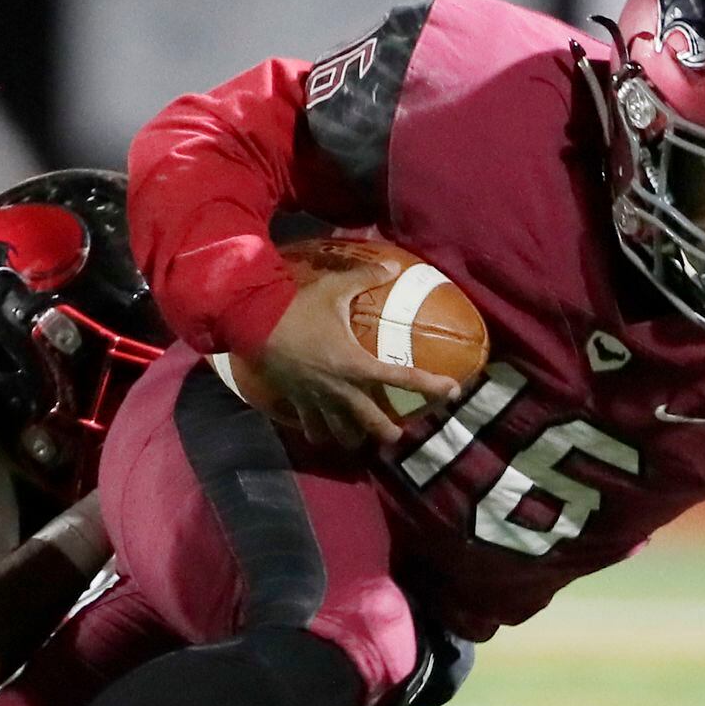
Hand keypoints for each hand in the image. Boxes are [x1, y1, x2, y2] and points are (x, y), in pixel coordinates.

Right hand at [253, 258, 459, 446]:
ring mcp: (317, 400)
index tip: (453, 392)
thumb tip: (394, 267)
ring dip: (355, 438)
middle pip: (373, 423)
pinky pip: (311, 428)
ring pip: (342, 434)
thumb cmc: (296, 307)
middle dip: (389, 433)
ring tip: (362, 438)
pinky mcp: (296, 402)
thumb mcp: (334, 288)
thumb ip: (366, 277)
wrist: (251, 324)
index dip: (431, 386)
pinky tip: (325, 432)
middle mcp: (341, 390)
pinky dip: (320, 433)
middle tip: (399, 433)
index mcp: (357, 364)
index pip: (403, 378)